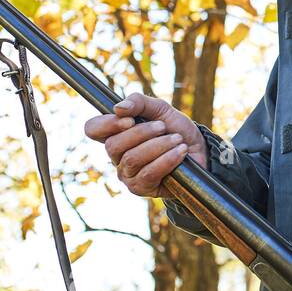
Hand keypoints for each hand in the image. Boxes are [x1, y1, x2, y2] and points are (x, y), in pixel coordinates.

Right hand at [82, 92, 207, 197]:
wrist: (198, 150)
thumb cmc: (175, 129)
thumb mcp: (160, 109)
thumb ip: (139, 103)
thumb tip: (118, 108)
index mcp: (116, 134)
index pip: (93, 129)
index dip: (106, 124)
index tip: (128, 119)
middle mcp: (117, 156)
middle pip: (112, 146)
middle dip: (141, 133)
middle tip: (163, 127)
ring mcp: (127, 174)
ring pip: (132, 159)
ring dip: (158, 145)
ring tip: (177, 139)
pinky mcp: (141, 188)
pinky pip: (148, 174)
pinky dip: (167, 160)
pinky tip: (180, 152)